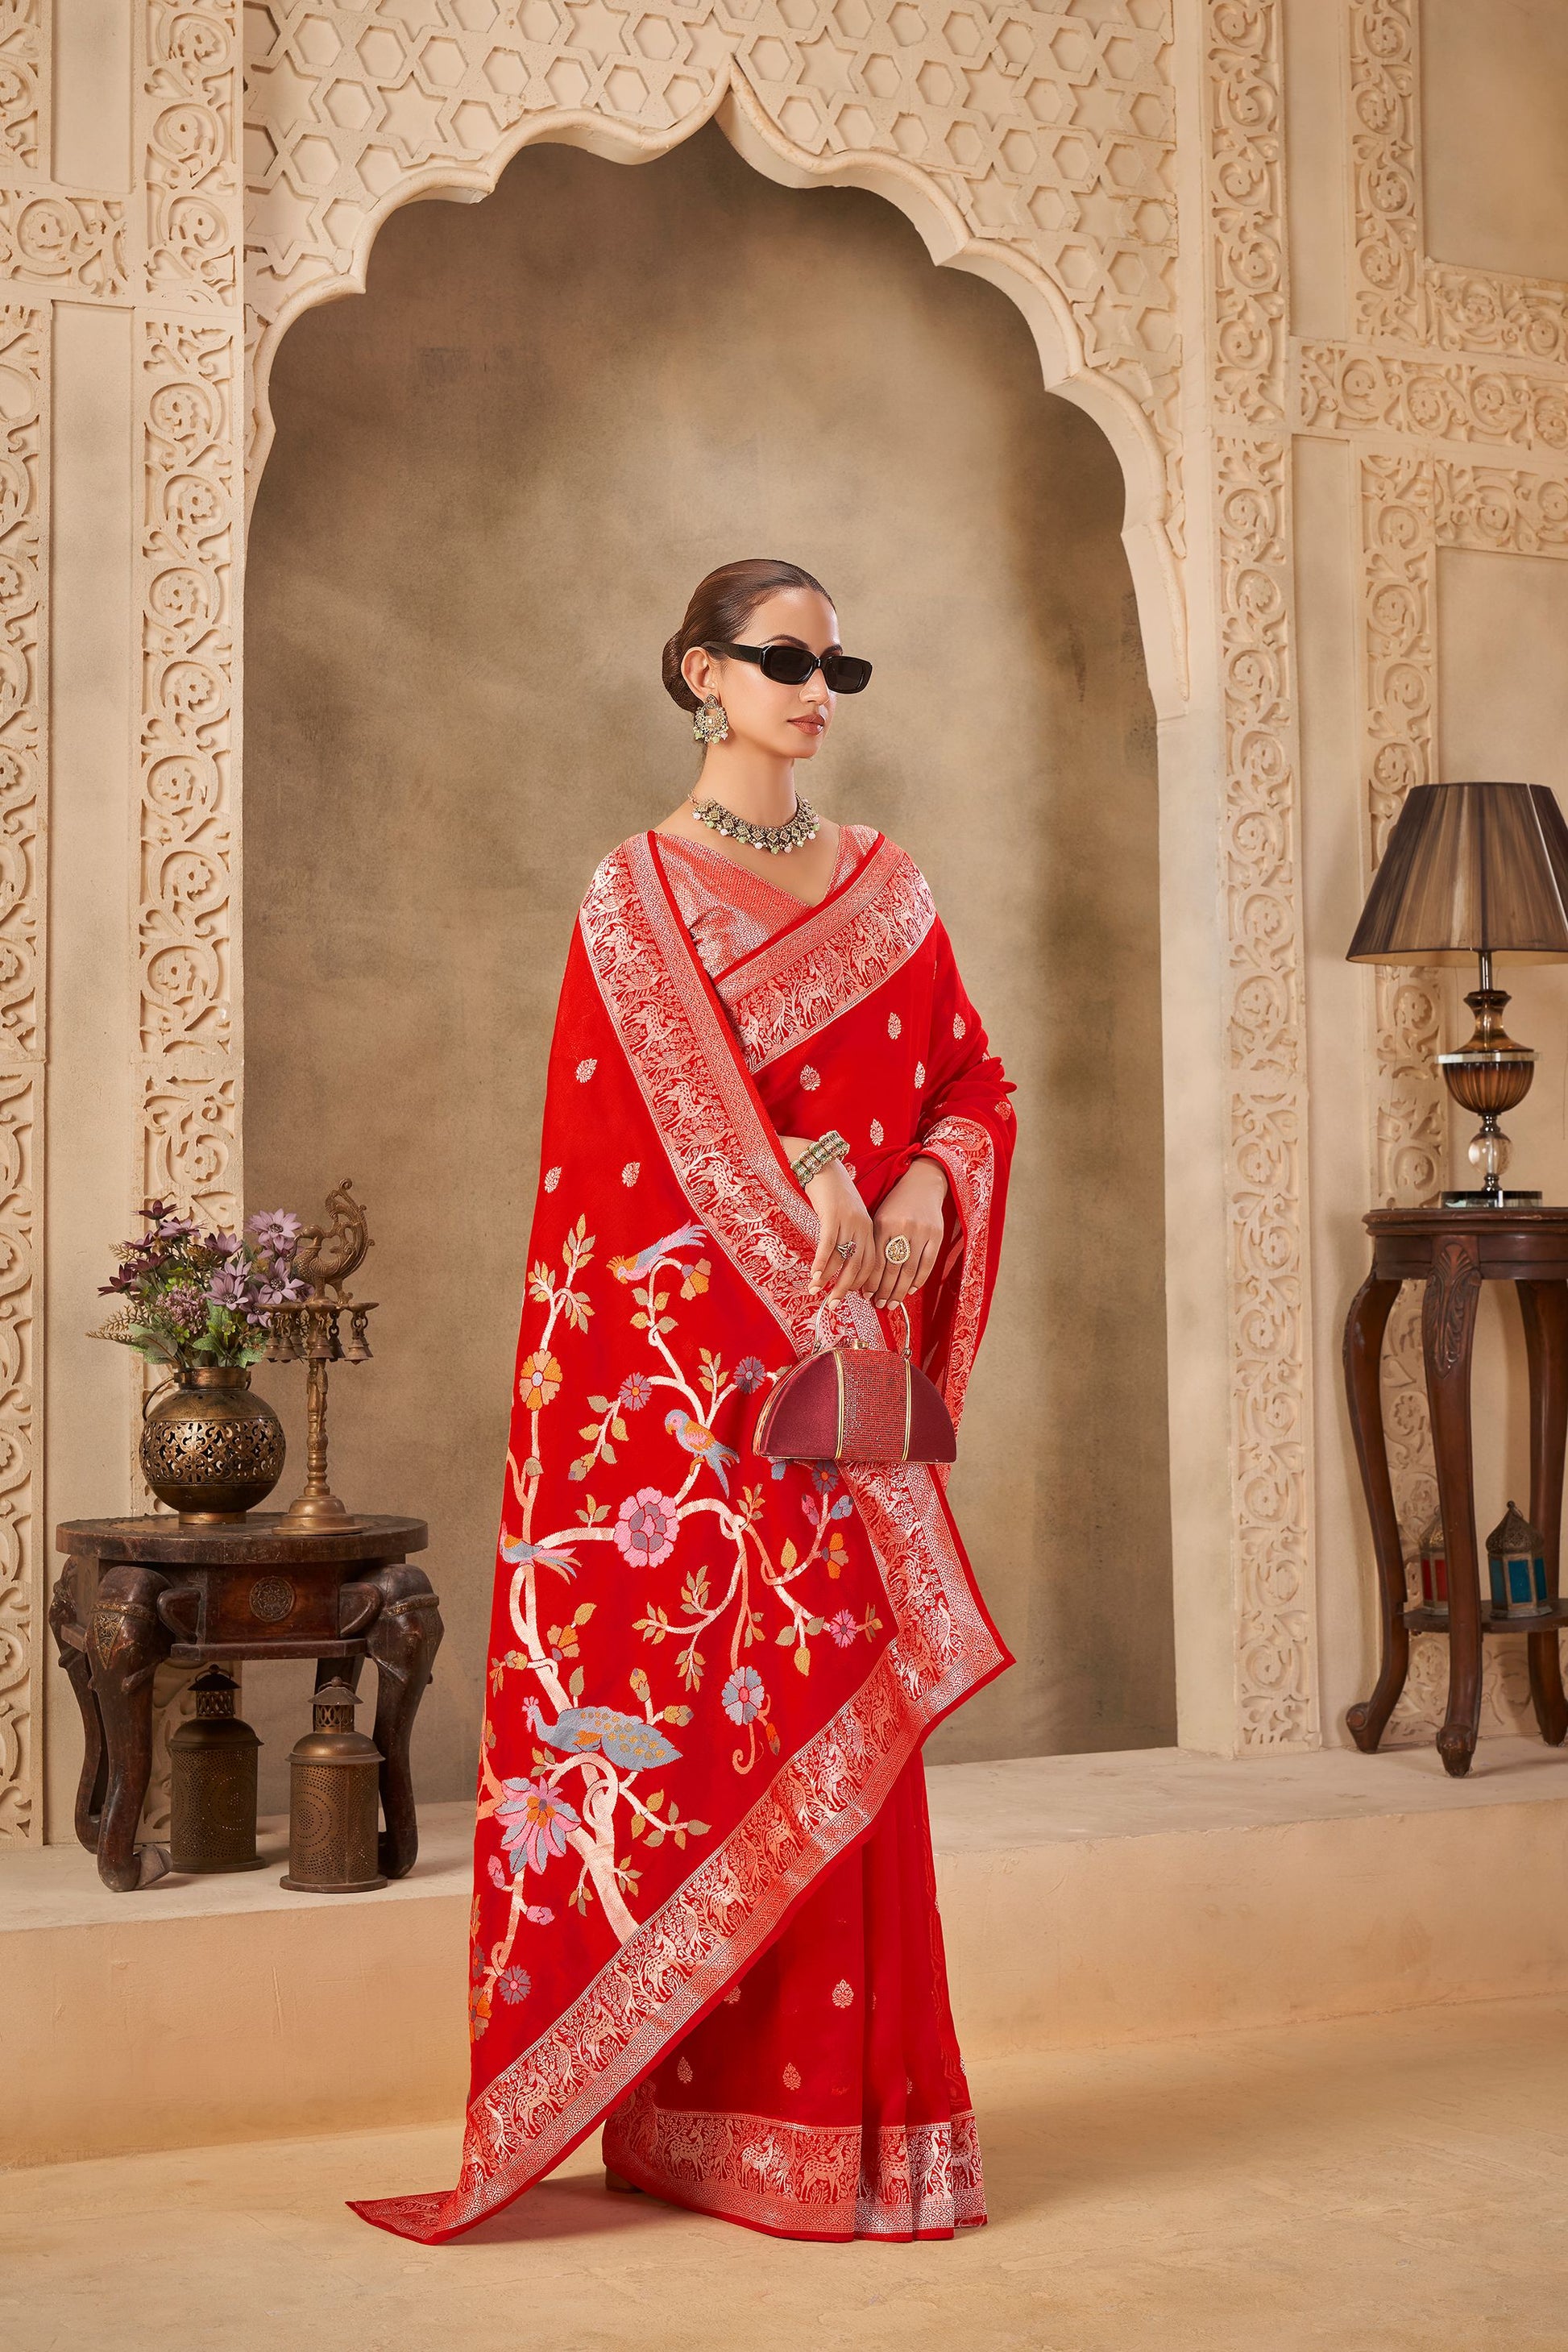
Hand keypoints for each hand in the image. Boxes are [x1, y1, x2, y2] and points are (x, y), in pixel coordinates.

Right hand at [802, 1158, 875, 1300]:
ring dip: (829, 1279)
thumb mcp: (848, 1218)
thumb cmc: (834, 1195)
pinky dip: (822, 1263)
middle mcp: (863, 1227)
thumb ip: (849, 1239)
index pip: (870, 1265)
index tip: (849, 1298)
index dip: (860, 1284)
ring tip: (816, 1291)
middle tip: (833, 1305)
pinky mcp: (833, 1216)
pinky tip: (815, 1275)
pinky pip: (828, 1245)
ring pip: (843, 1258)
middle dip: (845, 1289)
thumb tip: (841, 1266)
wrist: (824, 1166)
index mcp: (870, 1230)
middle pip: (859, 1266)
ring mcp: (849, 1222)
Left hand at [870, 1156, 947, 1308]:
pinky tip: (911, 1289)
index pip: (876, 1260)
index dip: (871, 1281)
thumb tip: (865, 1274)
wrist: (923, 1184)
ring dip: (901, 1291)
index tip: (865, 1295)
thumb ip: (874, 1242)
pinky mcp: (936, 1235)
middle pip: (893, 1269)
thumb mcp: (880, 1217)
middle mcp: (903, 1228)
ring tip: (892, 1303)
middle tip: (879, 1305)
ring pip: (910, 1270)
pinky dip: (919, 1279)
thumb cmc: (896, 1204)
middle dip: (885, 1291)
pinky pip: (928, 1263)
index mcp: (884, 1224)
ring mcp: (922, 1232)